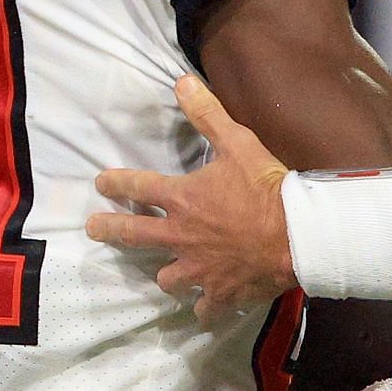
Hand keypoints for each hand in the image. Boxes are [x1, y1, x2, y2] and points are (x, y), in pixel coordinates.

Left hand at [87, 73, 294, 323]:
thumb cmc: (267, 188)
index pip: (136, 188)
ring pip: (167, 277)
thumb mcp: (238, 143)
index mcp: (181, 199)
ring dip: (167, 274)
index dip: (115, 183)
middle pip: (133, 236)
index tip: (101, 183)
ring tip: (169, 273)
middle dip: (109, 231)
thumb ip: (208, 115)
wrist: (296, 235)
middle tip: (94, 231)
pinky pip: (204, 308)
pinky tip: (206, 309)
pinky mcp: (219, 293)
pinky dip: (205, 308)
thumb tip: (181, 82)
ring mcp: (198, 269)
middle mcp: (180, 236)